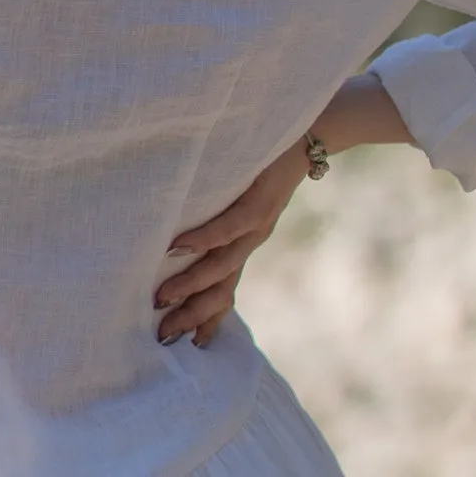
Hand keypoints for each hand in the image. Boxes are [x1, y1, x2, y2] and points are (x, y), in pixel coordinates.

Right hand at [154, 75, 408, 347]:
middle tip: (162, 335)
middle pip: (221, 289)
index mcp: (245, 243)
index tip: (183, 344)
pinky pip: (230, 224)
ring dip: (191, 284)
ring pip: (223, 264)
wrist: (313, 132)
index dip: (205, 319)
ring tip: (162, 298)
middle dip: (191, 314)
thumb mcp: (236, 194)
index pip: (224, 291)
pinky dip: (205, 237)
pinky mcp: (261, 200)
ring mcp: (258, 224)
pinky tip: (180, 247)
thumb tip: (173, 235)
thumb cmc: (264, 159)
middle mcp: (252, 240)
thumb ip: (211, 216)